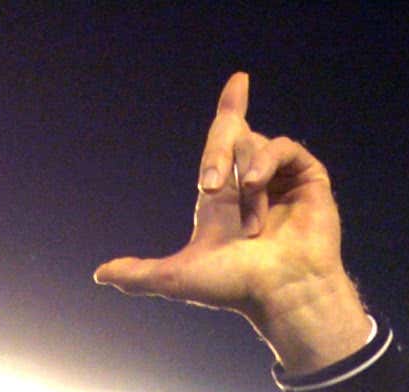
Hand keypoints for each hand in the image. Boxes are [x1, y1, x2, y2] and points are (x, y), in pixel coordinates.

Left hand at [93, 72, 371, 373]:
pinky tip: (257, 185)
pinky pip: (283, 147)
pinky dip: (265, 161)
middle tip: (209, 187)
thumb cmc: (237, 288)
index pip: (225, 139)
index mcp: (225, 194)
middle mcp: (253, 181)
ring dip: (246, 178)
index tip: (240, 81)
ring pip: (254, 144)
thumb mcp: (177, 278)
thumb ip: (139, 274)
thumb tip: (100, 275)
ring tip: (251, 222)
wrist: (281, 293)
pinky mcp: (308, 177)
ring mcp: (282, 178)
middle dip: (216, 153)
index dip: (233, 106)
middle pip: (230, 134)